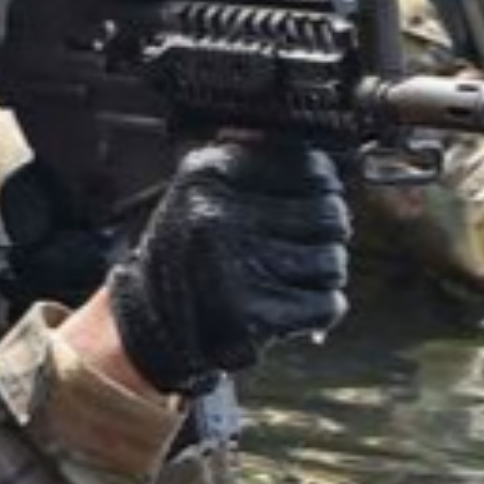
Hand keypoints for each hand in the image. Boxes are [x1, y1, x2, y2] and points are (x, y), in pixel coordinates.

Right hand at [102, 134, 350, 391]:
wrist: (152, 322)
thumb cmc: (195, 250)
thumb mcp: (209, 187)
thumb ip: (258, 161)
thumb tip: (326, 164)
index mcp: (208, 174)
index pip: (314, 170)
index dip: (324, 190)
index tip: (309, 204)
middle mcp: (215, 219)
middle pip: (330, 216)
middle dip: (324, 236)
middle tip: (293, 248)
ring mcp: (230, 270)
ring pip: (332, 262)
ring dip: (320, 276)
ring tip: (282, 278)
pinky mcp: (248, 319)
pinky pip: (328, 304)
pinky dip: (317, 311)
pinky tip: (285, 307)